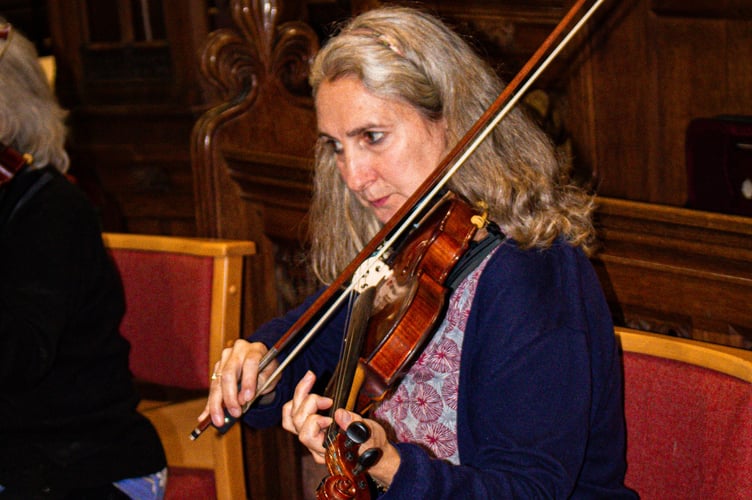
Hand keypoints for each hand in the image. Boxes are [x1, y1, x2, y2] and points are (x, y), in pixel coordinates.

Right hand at [198, 339, 278, 427]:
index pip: (250, 363)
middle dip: (230, 396)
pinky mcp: (217, 368)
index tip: (248, 399)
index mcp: (255, 349)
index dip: (248, 381)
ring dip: (217, 403)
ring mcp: (225, 358)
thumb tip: (241, 401)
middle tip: (235, 413)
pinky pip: (212, 387)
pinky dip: (210, 403)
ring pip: (217, 381)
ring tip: (219, 421)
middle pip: (229, 373)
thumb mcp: (271, 377)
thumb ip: (259, 386)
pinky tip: (204, 417)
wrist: (261, 362)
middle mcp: (238, 350)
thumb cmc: (267, 370)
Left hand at [282, 371, 400, 488]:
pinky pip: (292, 417)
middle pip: (298, 423)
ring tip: (310, 379)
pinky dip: (296, 401)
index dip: (316, 421)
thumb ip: (356, 425)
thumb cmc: (372, 444)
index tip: (333, 412)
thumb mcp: (370, 433)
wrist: (372, 449)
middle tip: (327, 398)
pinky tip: (306, 388)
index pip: (309, 436)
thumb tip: (340, 414)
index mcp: (329, 449)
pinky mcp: (310, 429)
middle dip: (310, 403)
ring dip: (299, 396)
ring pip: (292, 418)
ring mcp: (311, 438)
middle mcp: (316, 446)